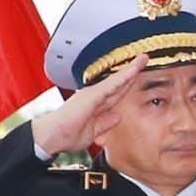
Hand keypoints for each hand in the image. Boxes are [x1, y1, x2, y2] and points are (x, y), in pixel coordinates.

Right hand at [29, 56, 144, 155]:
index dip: (128, 84)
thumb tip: (117, 116)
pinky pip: (112, 84)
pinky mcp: (92, 95)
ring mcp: (93, 94)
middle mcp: (94, 96)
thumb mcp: (93, 131)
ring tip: (143, 58)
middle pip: (119, 83)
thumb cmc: (65, 136)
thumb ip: (105, 123)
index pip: (117, 93)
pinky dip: (124, 76)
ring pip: (117, 80)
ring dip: (130, 69)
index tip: (139, 75)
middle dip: (132, 71)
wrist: (51, 138)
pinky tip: (134, 69)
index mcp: (95, 105)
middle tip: (144, 59)